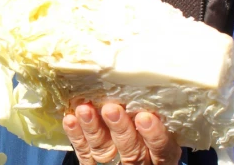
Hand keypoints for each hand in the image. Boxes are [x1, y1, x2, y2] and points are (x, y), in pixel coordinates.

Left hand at [63, 103, 181, 164]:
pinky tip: (71, 120)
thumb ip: (150, 108)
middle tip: (110, 109)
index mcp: (161, 153)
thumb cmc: (146, 119)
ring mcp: (116, 164)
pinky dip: (77, 136)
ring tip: (85, 110)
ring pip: (105, 152)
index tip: (145, 117)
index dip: (154, 136)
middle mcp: (141, 160)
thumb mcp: (155, 117)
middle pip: (132, 152)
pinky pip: (85, 154)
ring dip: (94, 129)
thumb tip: (140, 77)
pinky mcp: (94, 164)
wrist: (124, 142)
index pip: (163, 150)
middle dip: (120, 129)